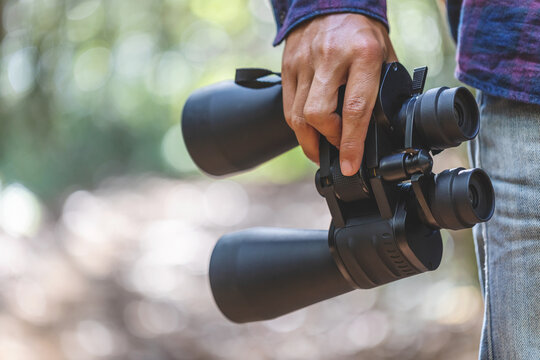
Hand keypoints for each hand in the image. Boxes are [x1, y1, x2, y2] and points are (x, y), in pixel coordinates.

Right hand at [281, 13, 396, 175]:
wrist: (331, 2)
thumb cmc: (362, 32)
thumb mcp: (384, 55)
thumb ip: (384, 88)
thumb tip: (386, 124)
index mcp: (363, 55)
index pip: (354, 108)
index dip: (351, 143)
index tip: (349, 165)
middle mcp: (331, 58)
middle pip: (318, 116)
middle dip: (328, 141)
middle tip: (338, 148)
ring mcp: (305, 62)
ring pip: (299, 116)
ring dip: (311, 141)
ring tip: (322, 147)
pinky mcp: (288, 66)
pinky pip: (289, 108)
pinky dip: (299, 127)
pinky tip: (309, 131)